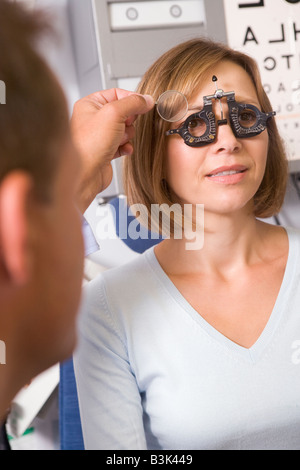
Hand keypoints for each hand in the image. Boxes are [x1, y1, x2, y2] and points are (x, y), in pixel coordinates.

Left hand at [71, 88, 153, 212]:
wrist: (84, 175)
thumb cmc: (88, 145)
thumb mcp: (113, 114)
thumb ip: (132, 103)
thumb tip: (146, 99)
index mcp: (90, 105)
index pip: (116, 93)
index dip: (131, 99)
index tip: (143, 104)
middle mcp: (93, 119)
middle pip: (123, 112)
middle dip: (128, 121)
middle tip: (124, 125)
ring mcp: (100, 136)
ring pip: (125, 129)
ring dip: (127, 135)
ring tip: (119, 140)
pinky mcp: (105, 151)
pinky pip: (123, 145)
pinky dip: (126, 147)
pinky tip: (123, 150)